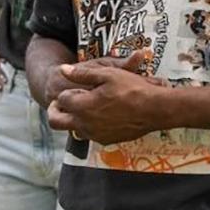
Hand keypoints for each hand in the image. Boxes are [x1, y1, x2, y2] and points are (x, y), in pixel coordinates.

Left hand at [47, 52, 164, 144]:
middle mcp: (85, 124)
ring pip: (73, 129)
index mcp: (83, 106)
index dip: (66, 91)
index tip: (74, 87)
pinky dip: (89, 125)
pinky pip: (89, 135)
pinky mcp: (106, 140)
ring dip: (73, 118)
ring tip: (86, 106)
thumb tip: (63, 69)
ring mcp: (95, 135)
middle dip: (55, 110)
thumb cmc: (131, 88)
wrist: (155, 109)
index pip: (61, 99)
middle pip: (56, 121)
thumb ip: (81, 73)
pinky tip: (101, 114)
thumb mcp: (106, 74)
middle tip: (61, 102)